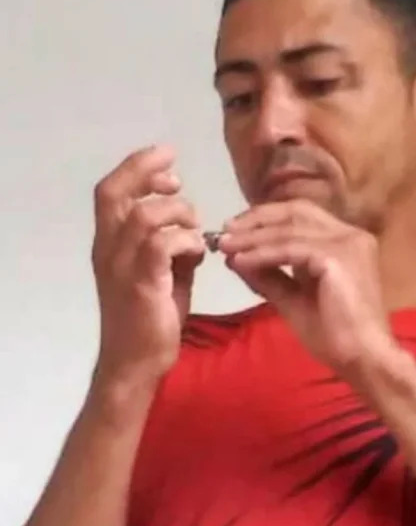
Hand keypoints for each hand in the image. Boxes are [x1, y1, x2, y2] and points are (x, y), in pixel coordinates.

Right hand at [91, 146, 204, 384]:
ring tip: (194, 229)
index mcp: (109, 244)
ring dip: (178, 213)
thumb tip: (193, 230)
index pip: (109, 190)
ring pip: (146, 215)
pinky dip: (186, 241)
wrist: (137, 363)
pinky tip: (198, 253)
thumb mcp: (161, 274)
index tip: (167, 162)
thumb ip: (170, 248)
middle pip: (115, 193)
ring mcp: (122, 267)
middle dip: (147, 173)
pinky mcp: (143, 284)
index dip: (136, 167)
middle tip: (178, 180)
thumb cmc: (150, 319)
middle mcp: (108, 249)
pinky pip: (163, 245)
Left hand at [219, 200, 396, 380]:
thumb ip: (269, 276)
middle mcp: (350, 235)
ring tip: (224, 246)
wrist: (363, 359)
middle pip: (295, 211)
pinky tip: (241, 261)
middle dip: (256, 219)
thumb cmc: (335, 335)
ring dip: (252, 236)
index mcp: (345, 242)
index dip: (266, 218)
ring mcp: (347, 243)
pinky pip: (290, 249)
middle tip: (223, 231)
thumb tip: (235, 258)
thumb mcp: (294, 299)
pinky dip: (262, 253)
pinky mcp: (337, 257)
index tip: (234, 230)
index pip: (301, 215)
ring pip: (289, 229)